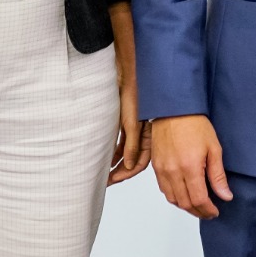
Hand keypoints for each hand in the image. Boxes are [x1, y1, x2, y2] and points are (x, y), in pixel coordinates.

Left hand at [108, 69, 151, 184]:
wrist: (127, 75)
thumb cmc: (134, 96)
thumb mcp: (132, 124)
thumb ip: (132, 145)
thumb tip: (129, 165)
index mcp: (150, 136)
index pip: (141, 163)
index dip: (127, 173)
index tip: (113, 179)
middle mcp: (144, 135)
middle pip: (134, 160)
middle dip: (122, 171)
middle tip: (107, 181)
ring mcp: (136, 130)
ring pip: (128, 152)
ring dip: (118, 163)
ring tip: (105, 172)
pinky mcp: (128, 123)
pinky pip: (123, 143)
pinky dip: (116, 152)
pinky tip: (108, 157)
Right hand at [150, 114, 232, 218]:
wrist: (173, 110)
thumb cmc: (195, 125)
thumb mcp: (214, 148)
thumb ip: (218, 175)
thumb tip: (225, 196)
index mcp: (190, 167)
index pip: (199, 199)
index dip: (208, 210)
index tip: (215, 211)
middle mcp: (173, 171)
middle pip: (185, 203)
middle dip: (198, 212)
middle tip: (208, 212)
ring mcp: (162, 170)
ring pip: (173, 199)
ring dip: (186, 206)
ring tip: (198, 206)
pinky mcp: (155, 167)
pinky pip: (164, 190)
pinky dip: (175, 197)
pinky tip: (184, 195)